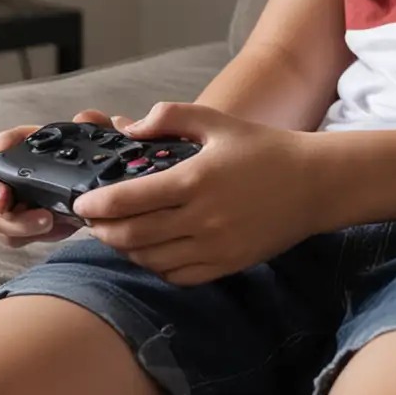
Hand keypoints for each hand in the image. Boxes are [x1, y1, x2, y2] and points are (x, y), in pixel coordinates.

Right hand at [0, 108, 126, 246]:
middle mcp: (9, 170)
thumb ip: (92, 124)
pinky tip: (52, 230)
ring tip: (50, 225)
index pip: (1, 146)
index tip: (4, 195)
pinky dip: (25, 236)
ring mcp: (8, 198)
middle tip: (41, 218)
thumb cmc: (84, 158)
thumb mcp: (91, 140)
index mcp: (23, 144)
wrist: (89, 187)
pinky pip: (8, 234)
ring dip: (18, 227)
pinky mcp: (15, 221)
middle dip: (5, 211)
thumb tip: (83, 119)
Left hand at [71, 101, 316, 284]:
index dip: (97, 206)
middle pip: (133, 236)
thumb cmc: (264, 149)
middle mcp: (201, 219)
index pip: (129, 201)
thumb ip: (170, 118)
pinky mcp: (226, 265)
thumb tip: (131, 127)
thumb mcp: (217, 122)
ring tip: (117, 234)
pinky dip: (156, 266)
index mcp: (194, 180)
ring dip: (126, 250)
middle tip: (92, 222)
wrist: (313, 184)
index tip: (81, 204)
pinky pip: (177, 276)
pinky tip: (151, 251)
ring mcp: (214, 247)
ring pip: (151, 260)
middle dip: (103, 231)